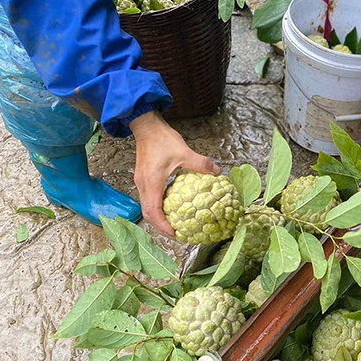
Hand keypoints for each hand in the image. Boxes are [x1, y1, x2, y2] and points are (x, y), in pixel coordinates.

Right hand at [129, 111, 219, 237]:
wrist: (146, 126)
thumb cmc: (162, 139)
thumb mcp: (185, 152)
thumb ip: (202, 164)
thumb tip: (218, 173)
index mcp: (152, 183)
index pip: (154, 212)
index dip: (163, 226)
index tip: (175, 234)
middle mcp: (143, 185)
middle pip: (148, 214)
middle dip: (161, 227)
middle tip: (177, 234)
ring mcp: (142, 182)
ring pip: (147, 207)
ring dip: (159, 218)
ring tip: (174, 224)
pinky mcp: (144, 178)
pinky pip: (149, 198)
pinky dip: (158, 207)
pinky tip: (171, 207)